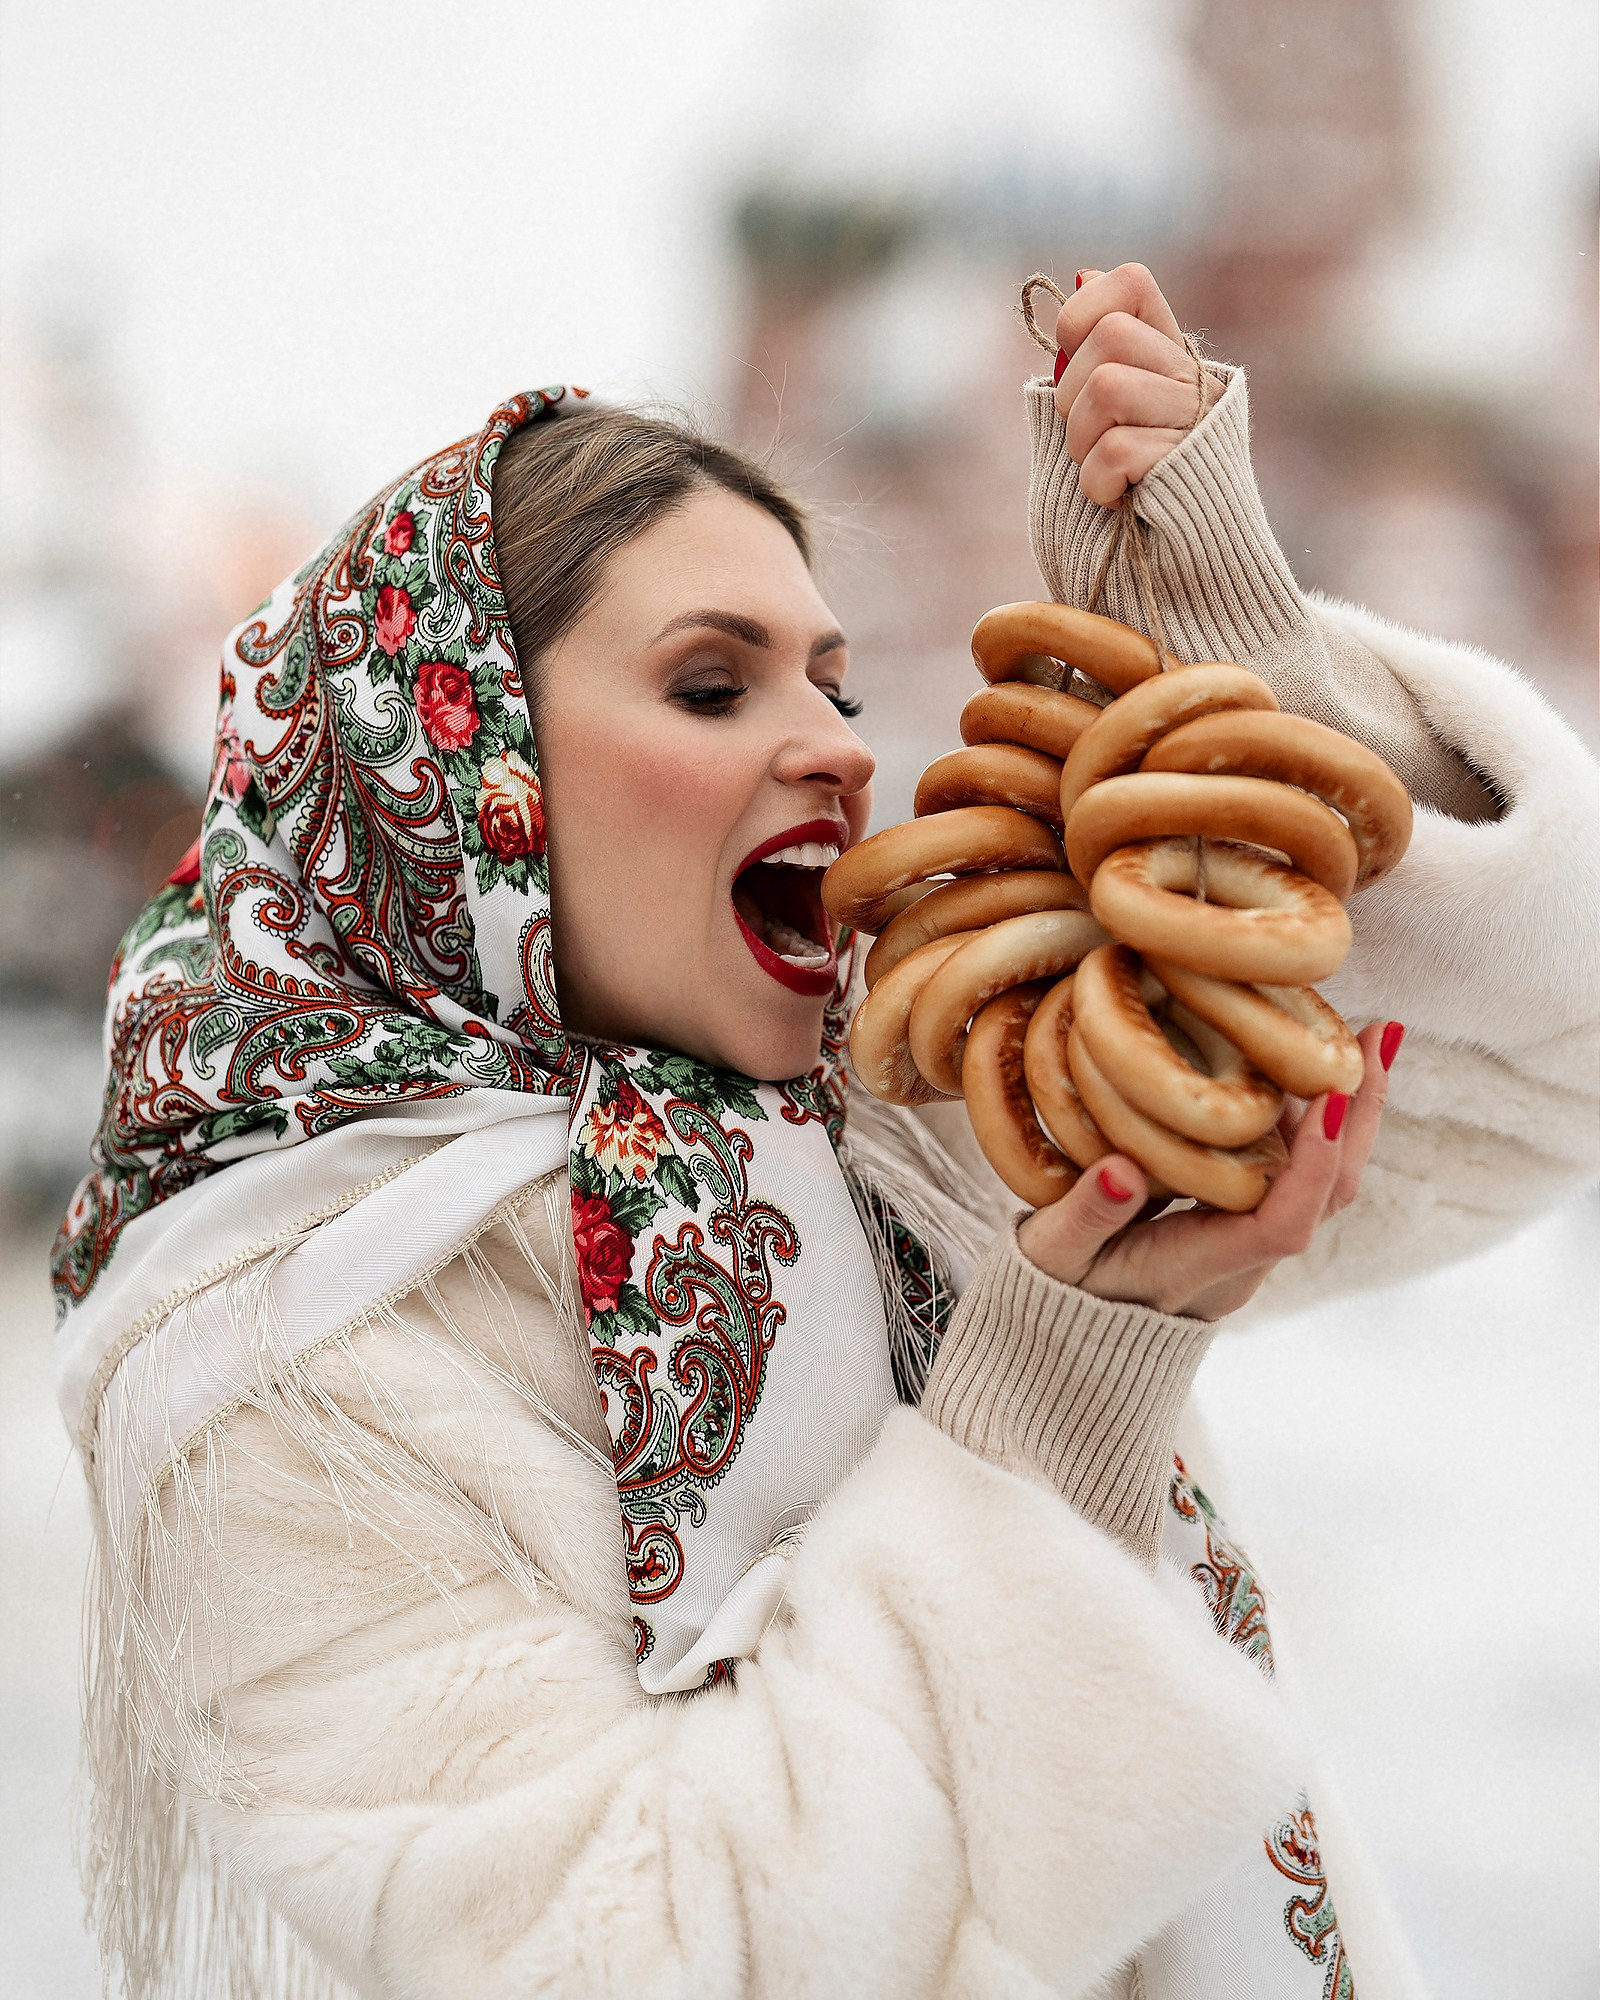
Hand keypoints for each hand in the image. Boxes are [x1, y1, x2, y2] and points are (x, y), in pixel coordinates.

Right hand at [1016, 1021, 1400, 1319]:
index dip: (1313, 1167)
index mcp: (1195, 1270)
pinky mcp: (1235, 1232)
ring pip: (1319, 1187)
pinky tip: (1302, 1074)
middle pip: (1325, 1200)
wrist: (1063, 1348)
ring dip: (1346, 1115)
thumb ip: (1086, 1216)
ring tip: (1362, 1038)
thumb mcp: (1051, 1257)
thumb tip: (1120, 1169)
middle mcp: (1237, 1265)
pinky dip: (1310, 1124)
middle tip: (1378, 1036)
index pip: (1279, 1226)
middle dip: (1358, 1119)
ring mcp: (1242, 1250)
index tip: (1330, 1098)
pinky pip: (1292, 1179)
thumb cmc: (1049, 1296)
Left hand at [1049, 263, 1219, 506]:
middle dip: (1072, 394)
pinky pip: (1115, 449)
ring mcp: (1195, 417)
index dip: (1085, 311)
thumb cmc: (1128, 494)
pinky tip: (1117, 498)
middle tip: (1088, 438)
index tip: (1072, 356)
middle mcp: (1190, 377)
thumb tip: (1082, 277)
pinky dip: (1097, 482)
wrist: (1178, 570)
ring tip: (1101, 470)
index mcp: (1169, 356)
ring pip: (1107, 386)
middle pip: (1110, 336)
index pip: (1132, 284)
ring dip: (1081, 441)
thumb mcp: (1101, 417)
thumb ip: (1094, 357)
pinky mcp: (1188, 462)